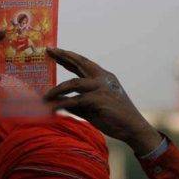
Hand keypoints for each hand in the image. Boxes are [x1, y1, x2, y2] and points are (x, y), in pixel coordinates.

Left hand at [44, 48, 161, 154]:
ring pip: (73, 83)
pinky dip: (63, 104)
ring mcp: (102, 87)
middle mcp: (103, 78)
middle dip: (63, 56)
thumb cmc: (114, 118)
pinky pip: (75, 100)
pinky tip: (54, 108)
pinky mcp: (99, 99)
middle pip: (80, 62)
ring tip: (46, 97)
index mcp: (104, 77)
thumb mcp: (93, 107)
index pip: (83, 64)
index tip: (55, 51)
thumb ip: (78, 103)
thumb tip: (61, 103)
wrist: (133, 128)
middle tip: (49, 50)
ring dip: (57, 90)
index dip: (68, 57)